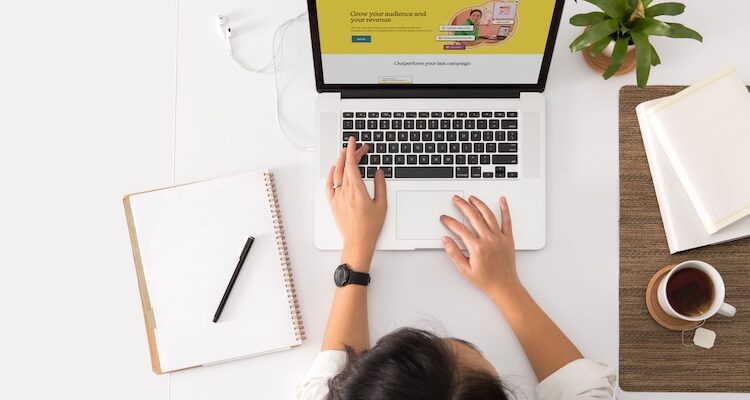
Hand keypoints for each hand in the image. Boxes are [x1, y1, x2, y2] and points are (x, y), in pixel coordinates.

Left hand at [325, 137, 386, 270]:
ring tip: (345, 154)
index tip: (354, 142)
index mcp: (357, 190)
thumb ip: (380, 186)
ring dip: (340, 161)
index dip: (353, 151)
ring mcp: (337, 197)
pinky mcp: (333, 204)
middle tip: (357, 147)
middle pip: (345, 167)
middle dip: (350, 154)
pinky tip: (334, 170)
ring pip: (336, 174)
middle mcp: (345, 192)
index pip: (352, 164)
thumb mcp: (382, 204)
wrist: (357, 242)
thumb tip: (378, 172)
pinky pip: (329, 185)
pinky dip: (331, 175)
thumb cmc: (370, 227)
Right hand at [440, 196, 520, 296]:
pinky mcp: (508, 238)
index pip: (460, 229)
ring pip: (488, 215)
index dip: (450, 221)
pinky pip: (507, 221)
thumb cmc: (486, 280)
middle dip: (462, 205)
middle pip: (473, 216)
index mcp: (477, 247)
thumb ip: (454, 253)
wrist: (504, 286)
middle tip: (456, 200)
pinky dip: (505, 209)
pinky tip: (502, 200)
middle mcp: (489, 240)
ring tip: (472, 198)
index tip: (445, 218)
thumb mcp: (465, 270)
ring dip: (479, 204)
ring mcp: (499, 238)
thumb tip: (446, 240)